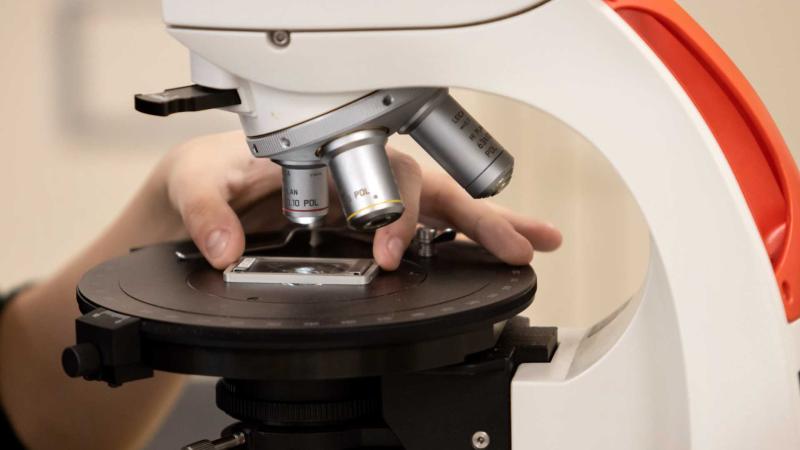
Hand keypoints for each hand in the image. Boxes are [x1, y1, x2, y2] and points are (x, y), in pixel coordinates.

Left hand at [160, 131, 561, 269]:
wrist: (206, 189)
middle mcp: (357, 174)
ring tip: (528, 245)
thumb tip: (227, 247)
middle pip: (428, 187)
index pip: (379, 170)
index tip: (387, 252)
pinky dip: (465, 239)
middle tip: (508, 244)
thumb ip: (206, 211)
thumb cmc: (211, 172)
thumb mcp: (194, 184)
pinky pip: (428, 227)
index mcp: (325, 154)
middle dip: (472, 216)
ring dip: (486, 225)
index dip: (393, 210)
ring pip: (440, 206)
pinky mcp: (371, 224)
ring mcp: (369, 199)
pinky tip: (497, 251)